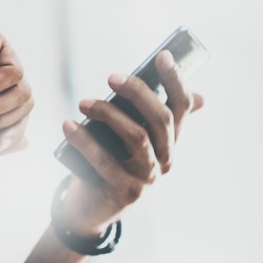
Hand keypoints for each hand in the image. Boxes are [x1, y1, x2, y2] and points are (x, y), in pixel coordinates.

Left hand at [58, 50, 204, 234]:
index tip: (161, 56)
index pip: (182, 107)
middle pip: (160, 119)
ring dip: (108, 114)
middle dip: (137, 93)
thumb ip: (147, 116)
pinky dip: (84, 141)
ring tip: (82, 102)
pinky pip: (105, 161)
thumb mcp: (127, 137)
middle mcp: (166, 159)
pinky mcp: (126, 192)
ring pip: (137, 137)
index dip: (175, 81)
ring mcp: (148, 178)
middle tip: (110, 77)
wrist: (90, 206)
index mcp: (170, 141)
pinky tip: (67, 125)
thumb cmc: (109, 161)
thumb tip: (195, 95)